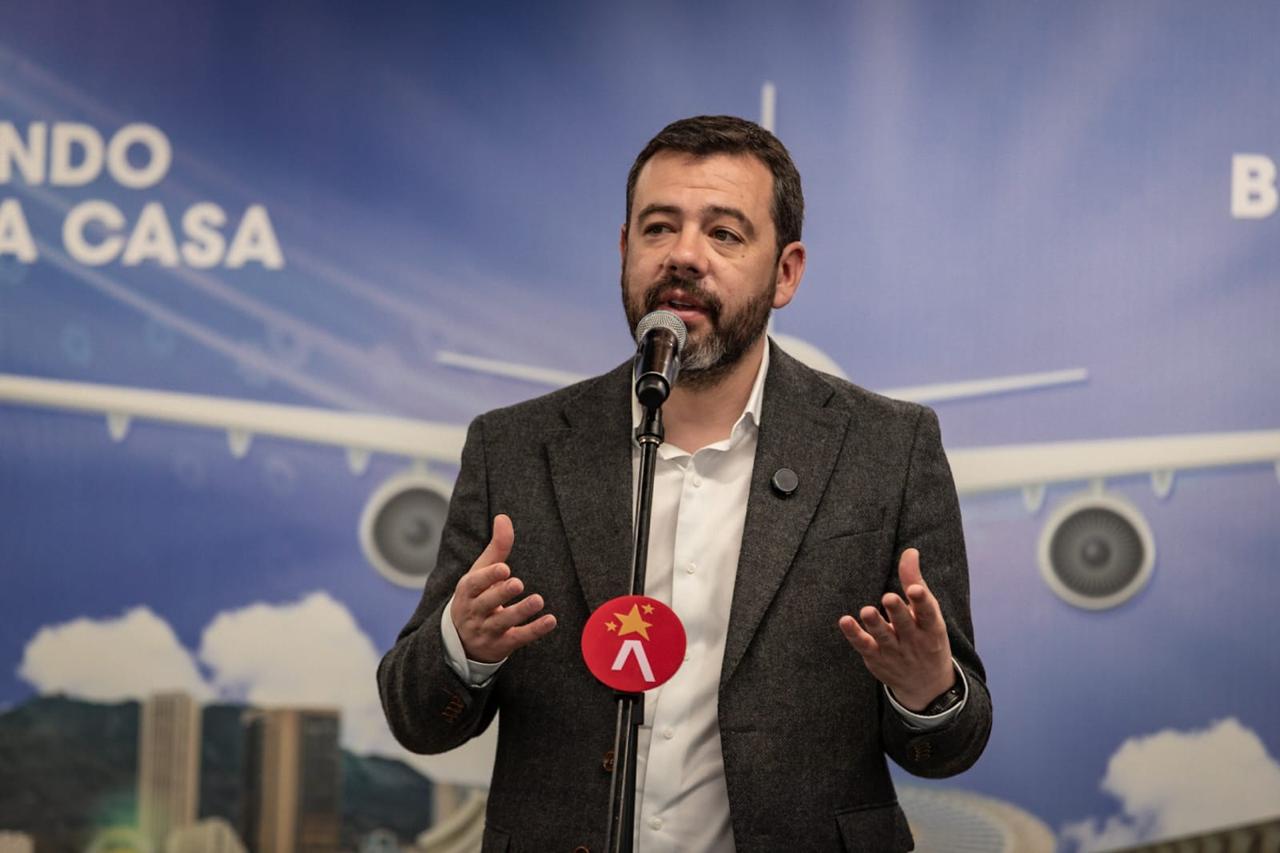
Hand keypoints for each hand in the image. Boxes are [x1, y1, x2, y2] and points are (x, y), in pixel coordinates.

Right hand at [450, 514, 556, 662]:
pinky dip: (534, 630)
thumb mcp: (481, 573)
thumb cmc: (476, 596)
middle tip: (518, 583)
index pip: (473, 584)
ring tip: (537, 600)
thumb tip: (503, 517)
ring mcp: (487, 630)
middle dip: (501, 593)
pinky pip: (518, 638)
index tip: (503, 567)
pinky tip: (550, 620)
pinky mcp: (502, 645)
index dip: (488, 576)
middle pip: (486, 603)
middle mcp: (474, 612)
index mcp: (467, 592)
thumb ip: (496, 547)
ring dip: (520, 611)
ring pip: (502, 622)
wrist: (461, 640)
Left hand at [838, 548, 953, 710]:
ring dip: (875, 624)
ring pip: (883, 637)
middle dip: (897, 612)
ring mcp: (895, 651)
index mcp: (931, 627)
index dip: (922, 602)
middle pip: (904, 624)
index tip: (914, 590)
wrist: (926, 685)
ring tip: (866, 610)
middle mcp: (914, 640)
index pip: (928, 614)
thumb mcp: (928, 613)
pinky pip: (864, 646)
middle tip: (888, 597)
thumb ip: (915, 581)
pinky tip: (845, 621)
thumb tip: (910, 551)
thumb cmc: (926, 637)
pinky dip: (854, 635)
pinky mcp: (876, 658)